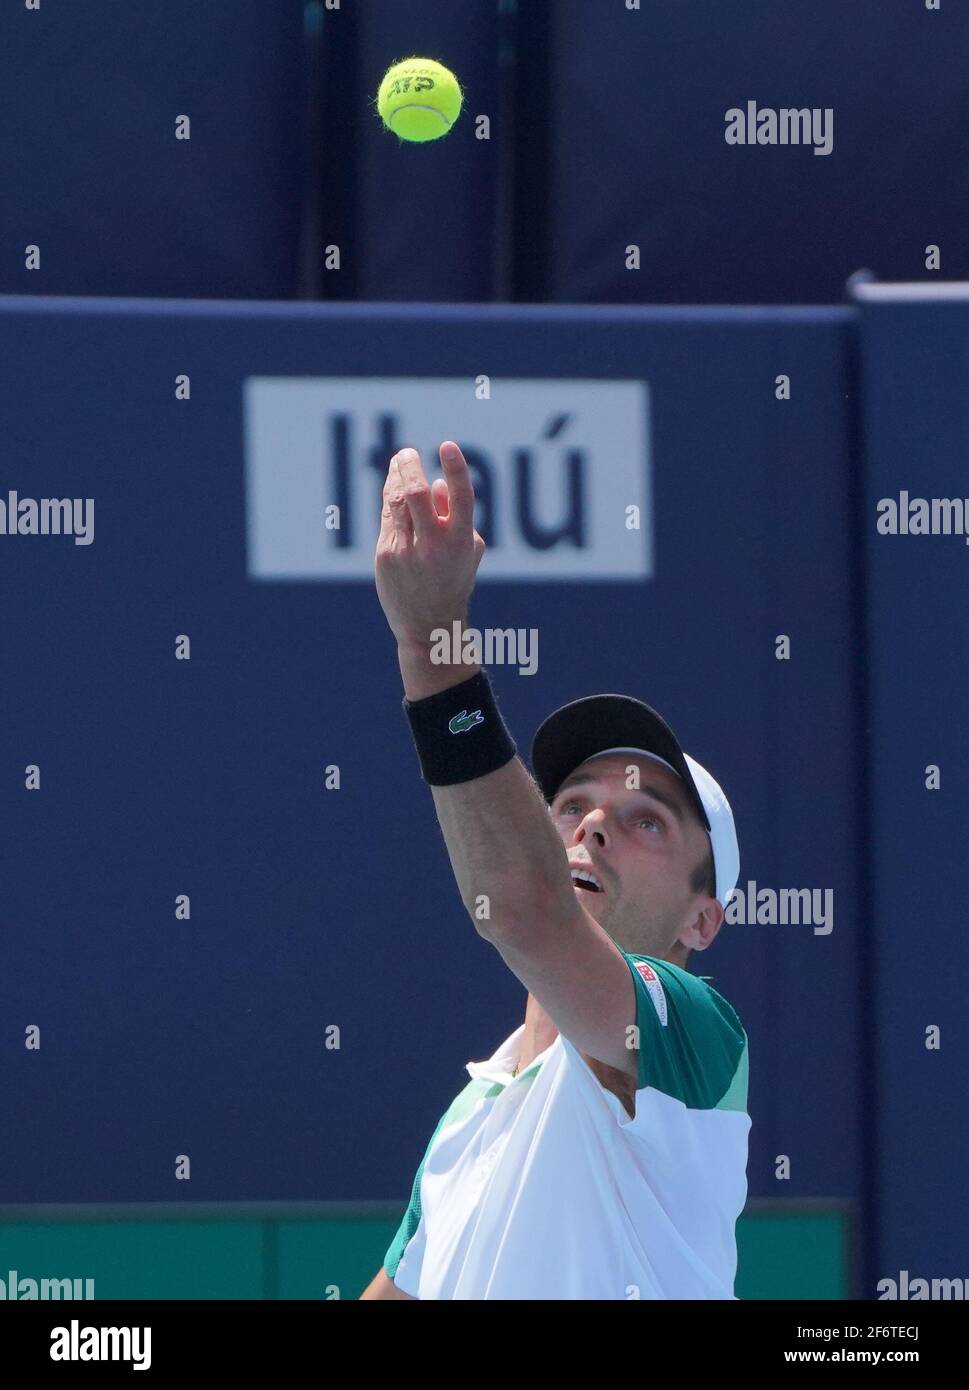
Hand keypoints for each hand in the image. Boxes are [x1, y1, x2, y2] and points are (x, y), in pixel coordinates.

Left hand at [375, 442, 485, 650]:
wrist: (428, 625)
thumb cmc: (453, 580)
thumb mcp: (468, 550)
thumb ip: (456, 516)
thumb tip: (437, 485)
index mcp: (462, 542)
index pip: (462, 498)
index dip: (456, 469)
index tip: (447, 445)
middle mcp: (434, 546)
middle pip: (417, 493)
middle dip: (410, 467)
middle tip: (407, 453)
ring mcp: (407, 551)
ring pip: (397, 501)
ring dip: (396, 476)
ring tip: (401, 462)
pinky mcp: (387, 555)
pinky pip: (388, 517)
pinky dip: (391, 498)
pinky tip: (393, 488)